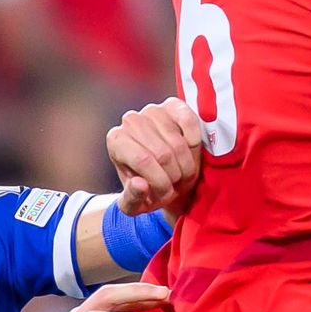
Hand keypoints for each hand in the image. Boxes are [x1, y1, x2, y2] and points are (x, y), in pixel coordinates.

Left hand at [107, 98, 206, 214]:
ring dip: (186, 164)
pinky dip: (194, 143)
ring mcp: (152, 110)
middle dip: (174, 176)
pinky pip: (189, 121)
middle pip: (162, 153)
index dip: (160, 181)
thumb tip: (139, 184)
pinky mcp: (173, 105)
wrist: (168, 177)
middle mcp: (130, 121)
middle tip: (176, 184)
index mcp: (116, 141)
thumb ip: (132, 199)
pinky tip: (190, 152)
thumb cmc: (149, 190)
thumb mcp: (136, 205)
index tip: (166, 193)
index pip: (143, 160)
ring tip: (182, 173)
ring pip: (177, 142)